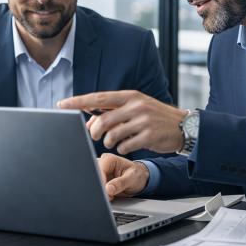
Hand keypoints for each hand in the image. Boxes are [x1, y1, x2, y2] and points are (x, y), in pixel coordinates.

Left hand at [58, 91, 186, 153]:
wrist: (183, 126)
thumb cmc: (155, 117)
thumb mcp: (136, 107)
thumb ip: (115, 111)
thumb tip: (90, 121)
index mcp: (130, 96)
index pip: (98, 97)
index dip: (78, 102)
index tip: (62, 105)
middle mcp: (135, 106)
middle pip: (102, 120)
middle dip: (94, 131)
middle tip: (95, 136)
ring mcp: (142, 121)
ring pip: (111, 135)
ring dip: (109, 142)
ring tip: (116, 142)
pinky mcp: (148, 136)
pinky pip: (124, 146)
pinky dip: (123, 149)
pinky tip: (129, 145)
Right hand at [98, 153, 149, 200]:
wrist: (138, 180)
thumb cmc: (136, 175)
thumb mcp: (132, 178)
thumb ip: (120, 183)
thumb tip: (108, 189)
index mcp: (109, 159)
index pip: (99, 170)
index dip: (101, 182)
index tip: (106, 191)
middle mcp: (102, 165)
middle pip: (95, 178)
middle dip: (101, 188)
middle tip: (110, 196)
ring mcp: (99, 174)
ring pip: (95, 185)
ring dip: (102, 192)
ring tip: (112, 196)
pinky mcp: (99, 182)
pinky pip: (97, 190)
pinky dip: (102, 195)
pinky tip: (110, 196)